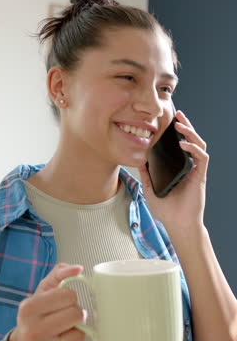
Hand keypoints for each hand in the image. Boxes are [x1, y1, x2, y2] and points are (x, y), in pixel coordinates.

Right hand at [9, 264, 85, 340]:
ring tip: (65, 329)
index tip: (61, 302)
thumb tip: (78, 269)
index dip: (69, 297)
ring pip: (79, 333)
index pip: (67, 294)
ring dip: (76, 328)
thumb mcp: (44, 290)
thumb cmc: (38, 315)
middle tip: (65, 316)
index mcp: (28, 308)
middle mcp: (31, 331)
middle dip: (74, 312)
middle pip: (75, 313)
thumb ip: (60, 274)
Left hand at [138, 110, 208, 230]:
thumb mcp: (150, 189)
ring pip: (199, 145)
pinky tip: (184, 144)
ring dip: (191, 133)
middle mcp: (189, 167)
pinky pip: (201, 158)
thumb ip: (146, 174)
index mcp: (178, 168)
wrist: (177, 225)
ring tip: (181, 124)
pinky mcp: (200, 177)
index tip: (169, 121)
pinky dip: (194, 148)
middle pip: (191, 141)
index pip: (180, 145)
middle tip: (178, 114)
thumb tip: (138, 160)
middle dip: (186, 125)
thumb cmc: (166, 211)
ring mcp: (195, 171)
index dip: (177, 132)